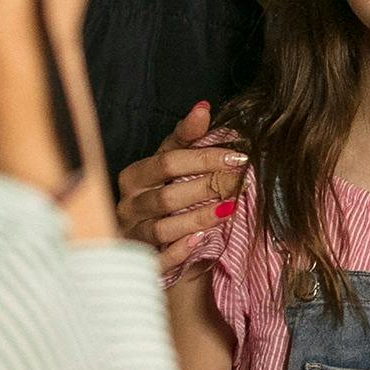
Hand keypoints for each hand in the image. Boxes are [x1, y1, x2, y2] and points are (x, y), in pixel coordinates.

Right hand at [119, 101, 247, 254]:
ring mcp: (133, 234)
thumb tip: (203, 108)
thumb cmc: (163, 192)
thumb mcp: (172, 162)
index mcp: (134, 176)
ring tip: (229, 209)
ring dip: (198, 218)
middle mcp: (129, 205)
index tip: (238, 158)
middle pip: (167, 196)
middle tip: (240, 184)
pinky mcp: (142, 261)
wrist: (152, 237)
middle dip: (207, 188)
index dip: (205, 159)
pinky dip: (180, 250)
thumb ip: (186, 137)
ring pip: (163, 228)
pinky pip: (159, 258)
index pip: (168, 162)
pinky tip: (202, 240)